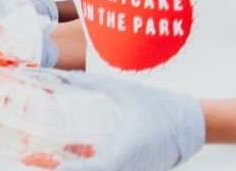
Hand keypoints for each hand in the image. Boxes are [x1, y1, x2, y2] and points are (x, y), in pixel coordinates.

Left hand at [47, 73, 203, 170]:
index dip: (72, 170)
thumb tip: (67, 75)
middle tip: (40, 161)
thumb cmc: (162, 107)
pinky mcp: (140, 170)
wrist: (195, 122)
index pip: (96, 168)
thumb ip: (94, 83)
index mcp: (127, 151)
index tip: (51, 165)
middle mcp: (131, 166)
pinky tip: (78, 156)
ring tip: (51, 160)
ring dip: (81, 170)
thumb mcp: (125, 91)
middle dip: (70, 170)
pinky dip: (95, 167)